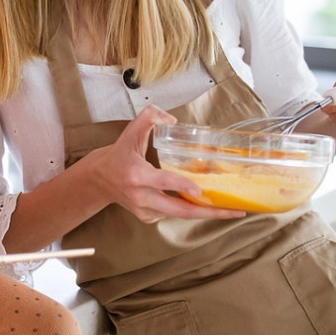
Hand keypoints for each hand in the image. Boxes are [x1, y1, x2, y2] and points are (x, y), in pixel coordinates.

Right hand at [81, 105, 245, 222]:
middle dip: (210, 213)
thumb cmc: (119, 154)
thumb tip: (172, 119)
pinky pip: (173, 214)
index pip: (163, 181)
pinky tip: (202, 203)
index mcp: (136, 174)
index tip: (202, 190)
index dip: (183, 186)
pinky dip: (189, 208)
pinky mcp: (147, 217)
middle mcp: (141, 196)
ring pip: (180, 214)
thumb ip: (149, 117)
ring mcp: (144, 209)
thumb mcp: (130, 131)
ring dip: (206, 213)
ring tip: (230, 210)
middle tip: (236, 212)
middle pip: (180, 210)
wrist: (100, 180)